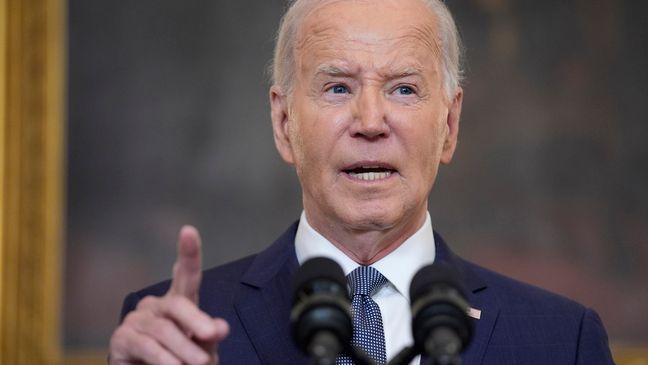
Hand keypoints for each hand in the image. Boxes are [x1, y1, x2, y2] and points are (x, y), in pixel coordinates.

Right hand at [109, 226, 229, 364]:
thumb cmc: (181, 360)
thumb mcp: (201, 348)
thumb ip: (209, 335)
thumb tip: (221, 327)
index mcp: (178, 302)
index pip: (186, 275)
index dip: (188, 253)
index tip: (188, 231)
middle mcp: (156, 306)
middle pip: (178, 304)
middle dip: (197, 320)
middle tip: (212, 335)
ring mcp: (136, 320)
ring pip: (164, 330)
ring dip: (184, 349)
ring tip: (200, 364)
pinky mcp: (122, 339)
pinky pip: (145, 346)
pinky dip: (163, 358)